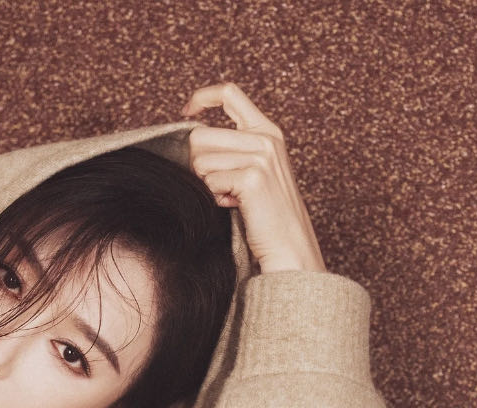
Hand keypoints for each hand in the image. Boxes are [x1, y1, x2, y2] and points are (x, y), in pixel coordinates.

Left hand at [179, 81, 326, 274]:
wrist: (290, 244)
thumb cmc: (268, 213)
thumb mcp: (256, 169)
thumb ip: (234, 148)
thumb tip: (193, 138)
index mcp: (267, 130)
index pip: (229, 94)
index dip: (202, 98)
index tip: (187, 112)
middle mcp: (265, 138)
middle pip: (202, 135)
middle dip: (198, 163)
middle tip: (217, 183)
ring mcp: (260, 156)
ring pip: (202, 159)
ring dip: (208, 182)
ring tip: (231, 195)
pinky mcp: (252, 177)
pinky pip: (210, 181)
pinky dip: (216, 197)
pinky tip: (234, 205)